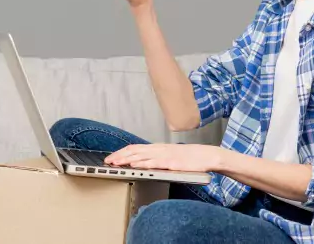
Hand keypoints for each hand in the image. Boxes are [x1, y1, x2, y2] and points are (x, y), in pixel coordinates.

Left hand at [104, 143, 221, 172]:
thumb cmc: (189, 157)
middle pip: (135, 150)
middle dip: (119, 156)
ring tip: (115, 163)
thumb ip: (156, 158)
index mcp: (157, 147)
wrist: (206, 156)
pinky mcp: (172, 163)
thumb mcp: (169, 155)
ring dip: (127, 159)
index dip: (121, 152)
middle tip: (107, 161)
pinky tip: (135, 165)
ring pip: (141, 156)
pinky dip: (143, 163)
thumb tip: (142, 162)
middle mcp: (159, 149)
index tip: (110, 157)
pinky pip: (155, 162)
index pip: (135, 148)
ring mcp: (165, 155)